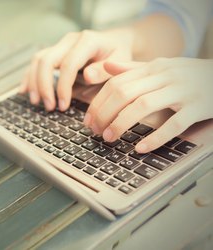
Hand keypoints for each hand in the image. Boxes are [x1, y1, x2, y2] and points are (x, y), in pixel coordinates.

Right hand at [19, 28, 133, 110]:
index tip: (63, 105)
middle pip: (46, 60)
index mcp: (87, 41)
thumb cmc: (118, 56)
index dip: (62, 86)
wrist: (115, 44)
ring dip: (34, 83)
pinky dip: (29, 77)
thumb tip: (88, 76)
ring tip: (37, 102)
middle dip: (44, 86)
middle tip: (49, 107)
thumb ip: (105, 71)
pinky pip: (36, 63)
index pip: (68, 64)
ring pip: (38, 60)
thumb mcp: (120, 63)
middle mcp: (70, 40)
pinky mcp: (54, 52)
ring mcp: (60, 45)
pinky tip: (24, 91)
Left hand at [85, 58, 212, 152]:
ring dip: (121, 123)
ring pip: (144, 106)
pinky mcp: (199, 108)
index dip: (98, 103)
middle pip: (125, 93)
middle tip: (94, 131)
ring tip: (109, 138)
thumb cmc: (189, 75)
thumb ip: (133, 68)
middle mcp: (166, 76)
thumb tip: (107, 66)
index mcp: (154, 68)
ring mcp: (183, 91)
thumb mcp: (162, 67)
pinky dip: (156, 137)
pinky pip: (175, 124)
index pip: (116, 83)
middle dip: (104, 113)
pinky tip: (140, 148)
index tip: (88, 120)